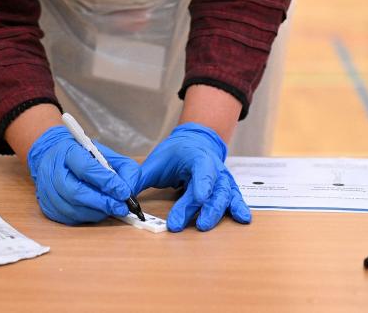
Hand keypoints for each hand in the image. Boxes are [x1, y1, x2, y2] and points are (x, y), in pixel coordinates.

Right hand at [26, 125, 138, 224]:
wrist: (54, 155)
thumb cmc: (82, 155)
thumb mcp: (106, 154)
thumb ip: (123, 168)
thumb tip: (131, 190)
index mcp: (68, 151)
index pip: (87, 168)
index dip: (107, 182)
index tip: (124, 192)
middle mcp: (53, 170)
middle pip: (76, 192)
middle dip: (102, 202)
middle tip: (121, 207)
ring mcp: (47, 189)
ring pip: (71, 208)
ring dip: (96, 212)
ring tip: (111, 210)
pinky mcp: (46, 205)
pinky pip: (67, 218)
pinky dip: (86, 217)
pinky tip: (97, 212)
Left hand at [136, 123, 250, 232]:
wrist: (196, 141)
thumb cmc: (176, 152)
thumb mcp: (156, 161)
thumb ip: (140, 178)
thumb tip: (124, 194)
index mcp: (197, 158)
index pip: (201, 171)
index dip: (200, 185)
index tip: (197, 198)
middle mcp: (214, 168)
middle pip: (214, 189)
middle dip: (205, 207)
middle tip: (196, 225)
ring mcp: (222, 178)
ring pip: (225, 194)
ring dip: (218, 211)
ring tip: (207, 225)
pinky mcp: (226, 188)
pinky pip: (235, 197)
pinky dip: (239, 207)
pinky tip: (243, 219)